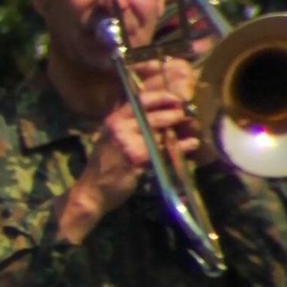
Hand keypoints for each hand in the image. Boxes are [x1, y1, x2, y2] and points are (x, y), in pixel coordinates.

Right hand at [60, 62, 197, 239]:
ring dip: (179, 130)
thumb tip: (152, 110)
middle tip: (185, 116)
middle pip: (154, 114)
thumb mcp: (111, 137)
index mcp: (115, 119)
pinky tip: (191, 144)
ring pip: (161, 132)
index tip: (176, 100)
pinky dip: (181, 147)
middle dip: (174, 113)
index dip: (162, 97)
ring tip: (192, 130)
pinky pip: (164, 149)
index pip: (141, 99)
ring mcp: (128, 142)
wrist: (93, 190)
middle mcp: (120, 126)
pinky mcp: (137, 158)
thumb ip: (127, 123)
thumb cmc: (105, 165)